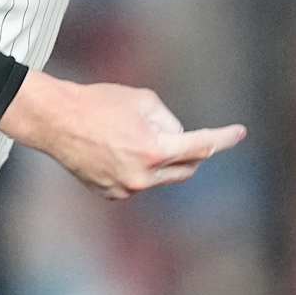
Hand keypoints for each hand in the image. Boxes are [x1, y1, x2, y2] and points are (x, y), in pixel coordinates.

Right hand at [0, 70, 245, 199]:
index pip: (202, 146)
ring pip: (162, 177)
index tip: (239, 133)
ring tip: (131, 137)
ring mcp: (127, 189)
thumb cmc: (99, 103)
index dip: (224, 138)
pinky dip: (139, 169)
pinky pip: (139, 183)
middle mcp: (144, 177)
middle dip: (190, 151)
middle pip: (187, 168)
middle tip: (178, 134)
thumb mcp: (144, 99)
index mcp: (155, 150)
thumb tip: (178, 138)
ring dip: (161, 160)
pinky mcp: (111, 195)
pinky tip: (115, 151)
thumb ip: (169, 121)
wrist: (56, 121)